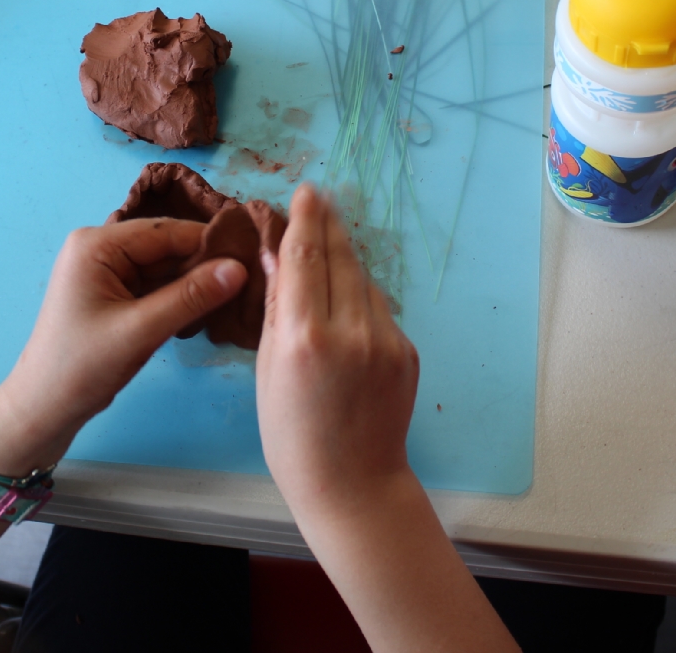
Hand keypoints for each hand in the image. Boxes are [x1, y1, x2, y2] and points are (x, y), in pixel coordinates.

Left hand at [0, 218, 246, 475]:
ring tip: (240, 296)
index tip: (254, 257)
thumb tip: (241, 268)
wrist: (42, 410)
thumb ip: (190, 297)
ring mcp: (107, 273)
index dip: (210, 243)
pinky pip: (156, 286)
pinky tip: (210, 310)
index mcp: (97, 244)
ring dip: (195, 283)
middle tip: (253, 280)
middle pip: (167, 246)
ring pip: (165, 268)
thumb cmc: (81, 367)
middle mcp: (100, 248)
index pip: (167, 230)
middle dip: (205, 264)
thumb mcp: (140, 331)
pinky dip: (180, 297)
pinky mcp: (114, 295)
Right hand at [256, 184, 419, 517]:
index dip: (304, 219)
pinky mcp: (407, 351)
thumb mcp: (268, 369)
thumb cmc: (292, 436)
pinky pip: (379, 310)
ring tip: (328, 243)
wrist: (352, 483)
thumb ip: (277, 309)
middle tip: (319, 196)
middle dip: (328, 224)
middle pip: (340, 258)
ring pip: (363, 281)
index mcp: (304, 336)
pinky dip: (361, 298)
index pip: (304, 258)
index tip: (306, 192)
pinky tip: (346, 304)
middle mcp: (350, 330)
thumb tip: (275, 256)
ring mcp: (385, 340)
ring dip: (345, 259)